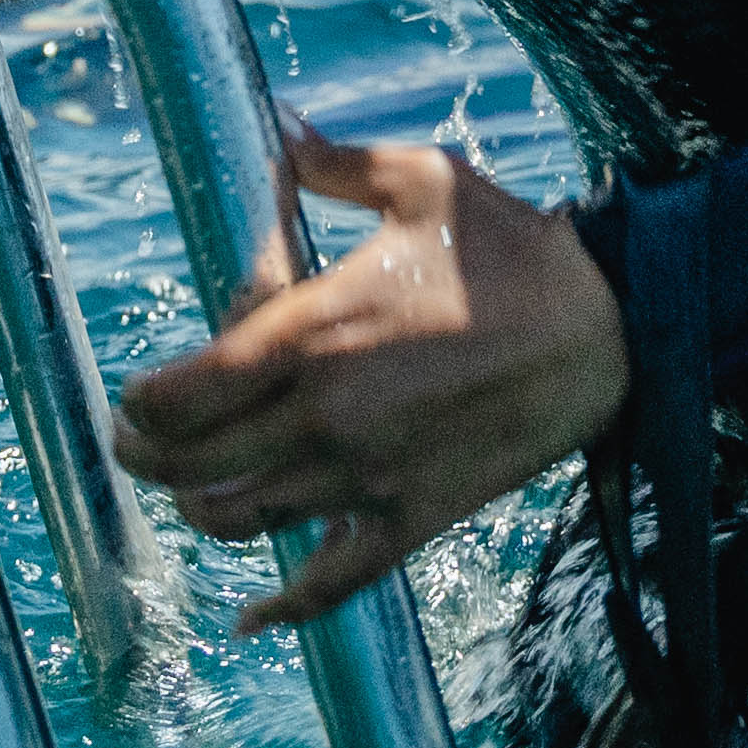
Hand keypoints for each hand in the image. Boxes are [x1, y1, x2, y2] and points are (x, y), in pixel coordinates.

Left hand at [105, 133, 622, 631]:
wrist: (605, 330)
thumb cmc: (509, 250)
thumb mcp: (422, 180)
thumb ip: (334, 162)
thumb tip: (280, 130)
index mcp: (309, 335)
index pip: (177, 397)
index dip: (141, 401)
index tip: (141, 391)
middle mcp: (321, 418)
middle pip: (189, 466)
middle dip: (147, 455)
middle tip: (141, 439)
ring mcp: (363, 478)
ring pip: (240, 522)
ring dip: (203, 508)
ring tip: (199, 486)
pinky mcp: (410, 517)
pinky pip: (330, 585)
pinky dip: (282, 609)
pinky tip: (250, 617)